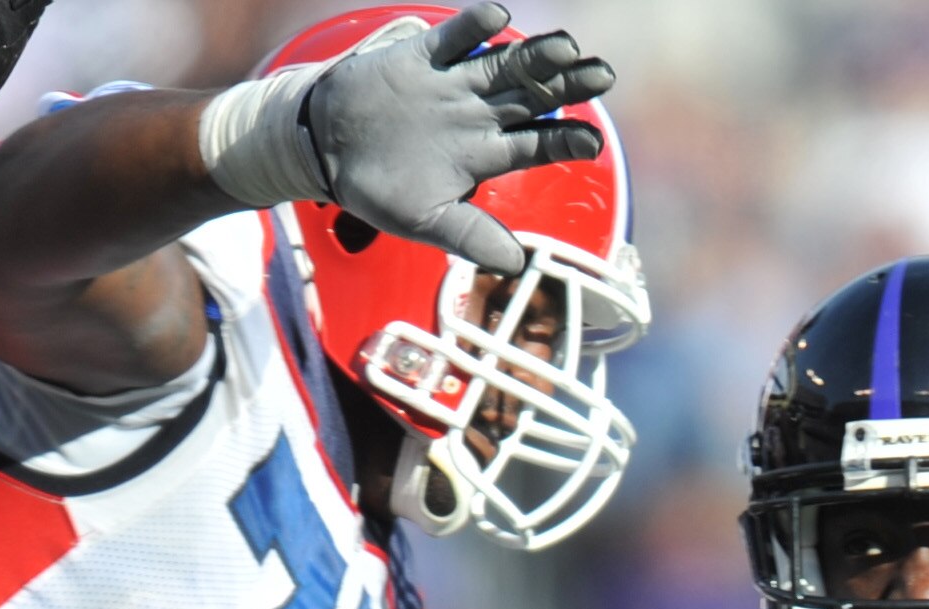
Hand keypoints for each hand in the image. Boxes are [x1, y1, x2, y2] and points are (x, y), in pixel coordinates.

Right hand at [300, 3, 613, 277]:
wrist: (325, 150)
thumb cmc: (380, 190)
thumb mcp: (426, 222)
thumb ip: (471, 238)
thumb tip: (515, 264)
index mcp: (485, 154)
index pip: (537, 144)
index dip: (565, 140)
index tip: (592, 141)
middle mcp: (477, 115)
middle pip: (532, 96)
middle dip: (568, 85)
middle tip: (603, 76)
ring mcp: (452, 84)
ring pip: (502, 64)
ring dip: (534, 55)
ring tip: (565, 47)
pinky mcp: (420, 59)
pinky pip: (452, 39)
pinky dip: (472, 27)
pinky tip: (497, 17)